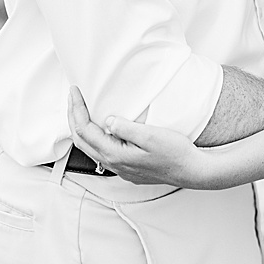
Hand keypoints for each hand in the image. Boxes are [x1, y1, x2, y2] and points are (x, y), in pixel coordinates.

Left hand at [67, 86, 223, 188]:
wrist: (191, 171)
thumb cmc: (175, 153)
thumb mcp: (151, 135)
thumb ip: (126, 128)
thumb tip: (108, 120)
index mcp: (114, 154)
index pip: (85, 130)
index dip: (76, 109)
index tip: (75, 92)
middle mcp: (112, 163)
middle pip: (81, 140)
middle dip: (73, 117)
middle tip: (72, 97)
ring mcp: (119, 168)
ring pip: (89, 148)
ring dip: (81, 128)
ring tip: (80, 111)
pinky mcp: (126, 169)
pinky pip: (101, 152)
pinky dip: (93, 138)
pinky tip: (100, 130)